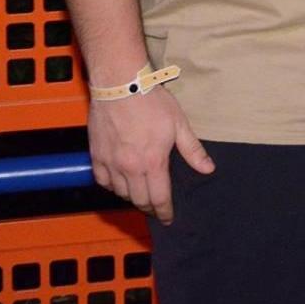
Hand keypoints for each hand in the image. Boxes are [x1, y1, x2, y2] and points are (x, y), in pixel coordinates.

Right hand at [88, 87, 213, 223]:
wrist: (120, 85)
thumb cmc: (150, 100)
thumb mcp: (179, 123)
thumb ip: (192, 150)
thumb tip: (208, 169)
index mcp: (152, 162)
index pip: (159, 198)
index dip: (165, 212)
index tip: (168, 218)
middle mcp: (130, 167)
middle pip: (139, 200)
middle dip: (150, 208)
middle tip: (156, 209)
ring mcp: (110, 163)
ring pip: (120, 193)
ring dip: (132, 198)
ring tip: (141, 195)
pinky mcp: (96, 155)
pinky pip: (103, 181)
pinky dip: (112, 187)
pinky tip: (120, 183)